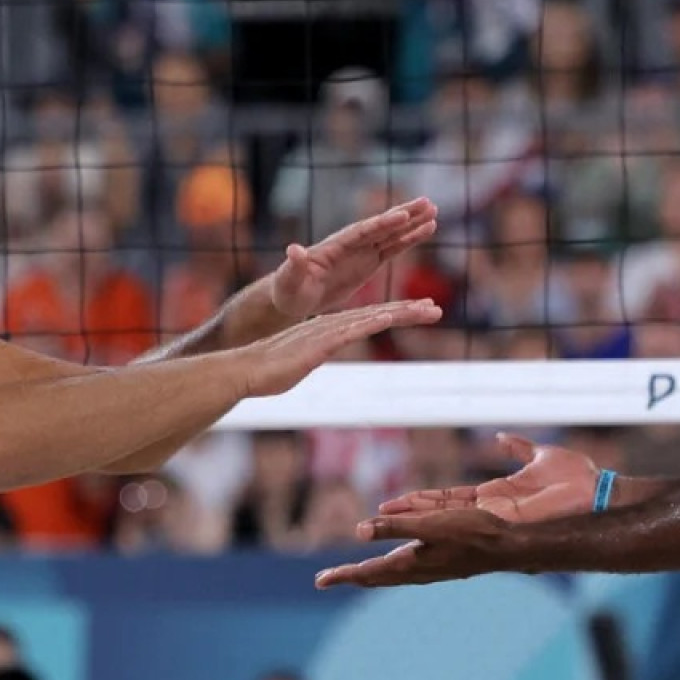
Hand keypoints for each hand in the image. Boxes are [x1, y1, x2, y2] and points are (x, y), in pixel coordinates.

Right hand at [237, 299, 441, 397]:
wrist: (244, 371)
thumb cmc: (267, 372)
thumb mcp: (299, 364)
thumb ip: (311, 357)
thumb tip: (313, 358)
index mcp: (328, 330)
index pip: (368, 320)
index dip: (394, 313)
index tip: (418, 311)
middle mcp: (331, 326)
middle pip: (376, 315)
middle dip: (408, 310)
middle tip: (435, 308)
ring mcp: (326, 333)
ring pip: (371, 318)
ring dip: (401, 312)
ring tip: (428, 309)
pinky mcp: (319, 344)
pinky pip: (350, 331)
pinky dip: (371, 322)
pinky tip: (389, 317)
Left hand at [269, 199, 438, 319]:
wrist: (291, 297)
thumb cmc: (287, 290)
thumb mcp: (288, 280)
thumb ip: (293, 265)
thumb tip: (293, 249)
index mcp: (333, 247)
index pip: (360, 233)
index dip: (380, 224)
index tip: (401, 215)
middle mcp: (350, 244)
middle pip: (380, 227)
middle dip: (403, 215)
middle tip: (427, 202)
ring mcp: (361, 252)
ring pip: (391, 234)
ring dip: (412, 223)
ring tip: (434, 210)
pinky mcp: (368, 263)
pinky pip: (393, 249)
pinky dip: (410, 239)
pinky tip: (428, 229)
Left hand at [314, 507, 512, 588]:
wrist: (508, 547)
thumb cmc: (472, 532)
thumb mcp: (431, 524)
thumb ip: (396, 527)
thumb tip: (360, 531)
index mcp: (411, 563)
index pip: (368, 572)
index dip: (344, 574)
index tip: (320, 581)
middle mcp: (418, 571)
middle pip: (377, 578)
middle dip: (352, 576)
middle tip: (328, 579)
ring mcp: (431, 571)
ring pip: (392, 576)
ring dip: (370, 575)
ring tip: (356, 574)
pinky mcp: (441, 566)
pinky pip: (407, 572)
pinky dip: (391, 570)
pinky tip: (397, 566)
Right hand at [380, 433, 598, 524]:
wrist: (596, 492)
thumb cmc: (578, 478)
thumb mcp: (541, 455)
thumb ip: (519, 447)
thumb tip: (502, 437)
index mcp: (495, 496)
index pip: (448, 498)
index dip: (421, 500)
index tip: (396, 502)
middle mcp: (487, 511)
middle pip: (436, 513)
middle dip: (405, 518)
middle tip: (373, 521)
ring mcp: (490, 517)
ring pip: (438, 519)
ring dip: (407, 521)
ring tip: (375, 524)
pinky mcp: (497, 520)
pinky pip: (458, 520)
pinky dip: (431, 521)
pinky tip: (407, 522)